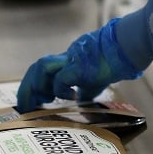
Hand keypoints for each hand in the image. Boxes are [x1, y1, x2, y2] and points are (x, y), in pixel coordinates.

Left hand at [16, 19, 143, 111]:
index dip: (32, 84)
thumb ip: (85, 88)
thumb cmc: (115, 61)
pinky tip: (71, 97)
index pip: (43, 69)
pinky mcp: (79, 66)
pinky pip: (62, 79)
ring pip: (42, 67)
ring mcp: (72, 60)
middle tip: (26, 106)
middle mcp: (66, 58)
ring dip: (38, 86)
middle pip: (37, 68)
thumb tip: (80, 102)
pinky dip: (61, 90)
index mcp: (68, 61)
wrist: (126, 47)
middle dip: (27, 88)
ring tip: (42, 102)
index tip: (32, 101)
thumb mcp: (96, 79)